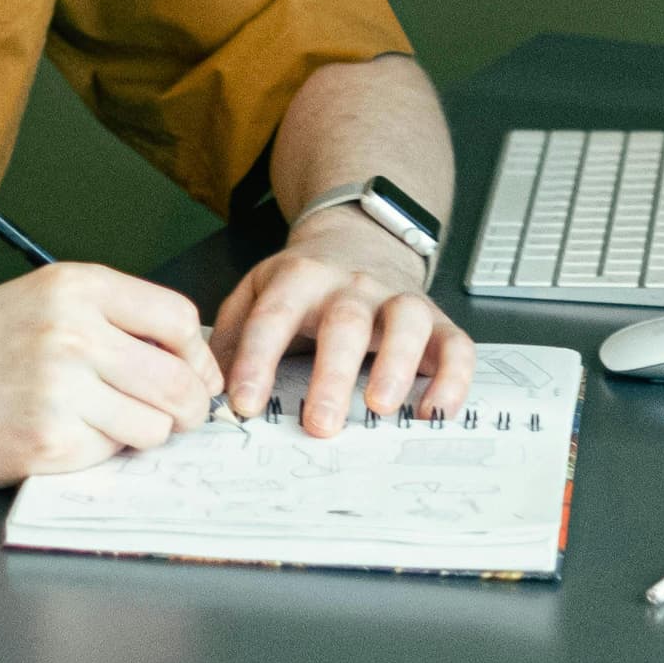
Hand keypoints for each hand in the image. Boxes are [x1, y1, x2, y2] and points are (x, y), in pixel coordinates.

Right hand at [0, 263, 223, 485]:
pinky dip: (99, 451)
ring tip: (103, 421)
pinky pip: (113, 454)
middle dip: (187, 407)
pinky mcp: (51, 441)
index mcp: (76, 286)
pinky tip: (64, 433)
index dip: (195, 355)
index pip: (179, 319)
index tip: (189, 373)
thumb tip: (193, 359)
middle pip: (180, 381)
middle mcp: (73, 331)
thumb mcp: (43, 299)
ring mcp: (62, 389)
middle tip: (173, 415)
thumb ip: (114, 316)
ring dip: (142, 432)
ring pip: (156, 425)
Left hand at [211, 212, 472, 435]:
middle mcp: (351, 285)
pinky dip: (453, 378)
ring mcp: (396, 299)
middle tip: (319, 424)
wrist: (358, 238)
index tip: (243, 403)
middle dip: (331, 375)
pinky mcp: (437, 320)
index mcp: (299, 278)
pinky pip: (455, 345)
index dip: (256, 360)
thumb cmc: (304, 282)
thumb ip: (230, 334)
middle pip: (344, 322)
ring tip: (380, 407)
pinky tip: (437, 410)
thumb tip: (208, 385)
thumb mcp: (257, 291)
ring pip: (406, 323)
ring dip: (397, 365)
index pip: (272, 317)